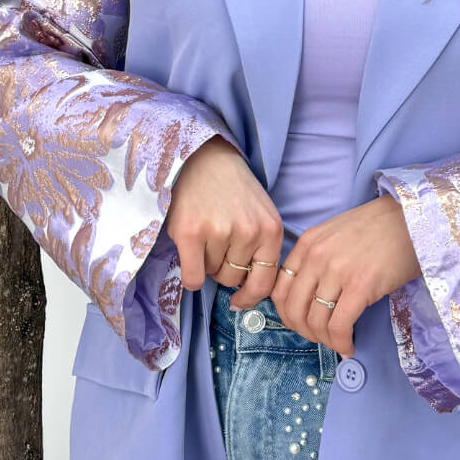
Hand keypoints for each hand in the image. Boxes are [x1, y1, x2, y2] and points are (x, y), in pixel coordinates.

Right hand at [165, 134, 285, 307]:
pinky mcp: (191, 233)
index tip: (238, 301)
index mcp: (271, 230)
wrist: (204, 158)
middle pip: (233, 278)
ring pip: (211, 275)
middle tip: (217, 239)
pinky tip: (188, 253)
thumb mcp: (261, 214)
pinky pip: (192, 277)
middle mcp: (249, 233)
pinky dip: (189, 274)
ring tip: (205, 231)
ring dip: (205, 261)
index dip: (250, 297)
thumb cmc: (232, 189)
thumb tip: (248, 291)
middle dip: (223, 267)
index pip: (265, 282)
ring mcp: (220, 232)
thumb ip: (261, 248)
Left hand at [230, 194, 420, 356]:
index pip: (280, 289)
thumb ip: (317, 260)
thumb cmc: (378, 228)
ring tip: (338, 342)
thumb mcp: (336, 235)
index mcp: (307, 244)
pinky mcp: (360, 286)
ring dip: (324, 340)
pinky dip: (340, 342)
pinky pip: (339, 326)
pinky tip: (349, 346)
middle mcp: (316, 257)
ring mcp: (337, 271)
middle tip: (320, 338)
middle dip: (304, 332)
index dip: (286, 315)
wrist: (411, 218)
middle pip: (293, 309)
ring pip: (315, 321)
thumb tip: (311, 298)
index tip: (301, 325)